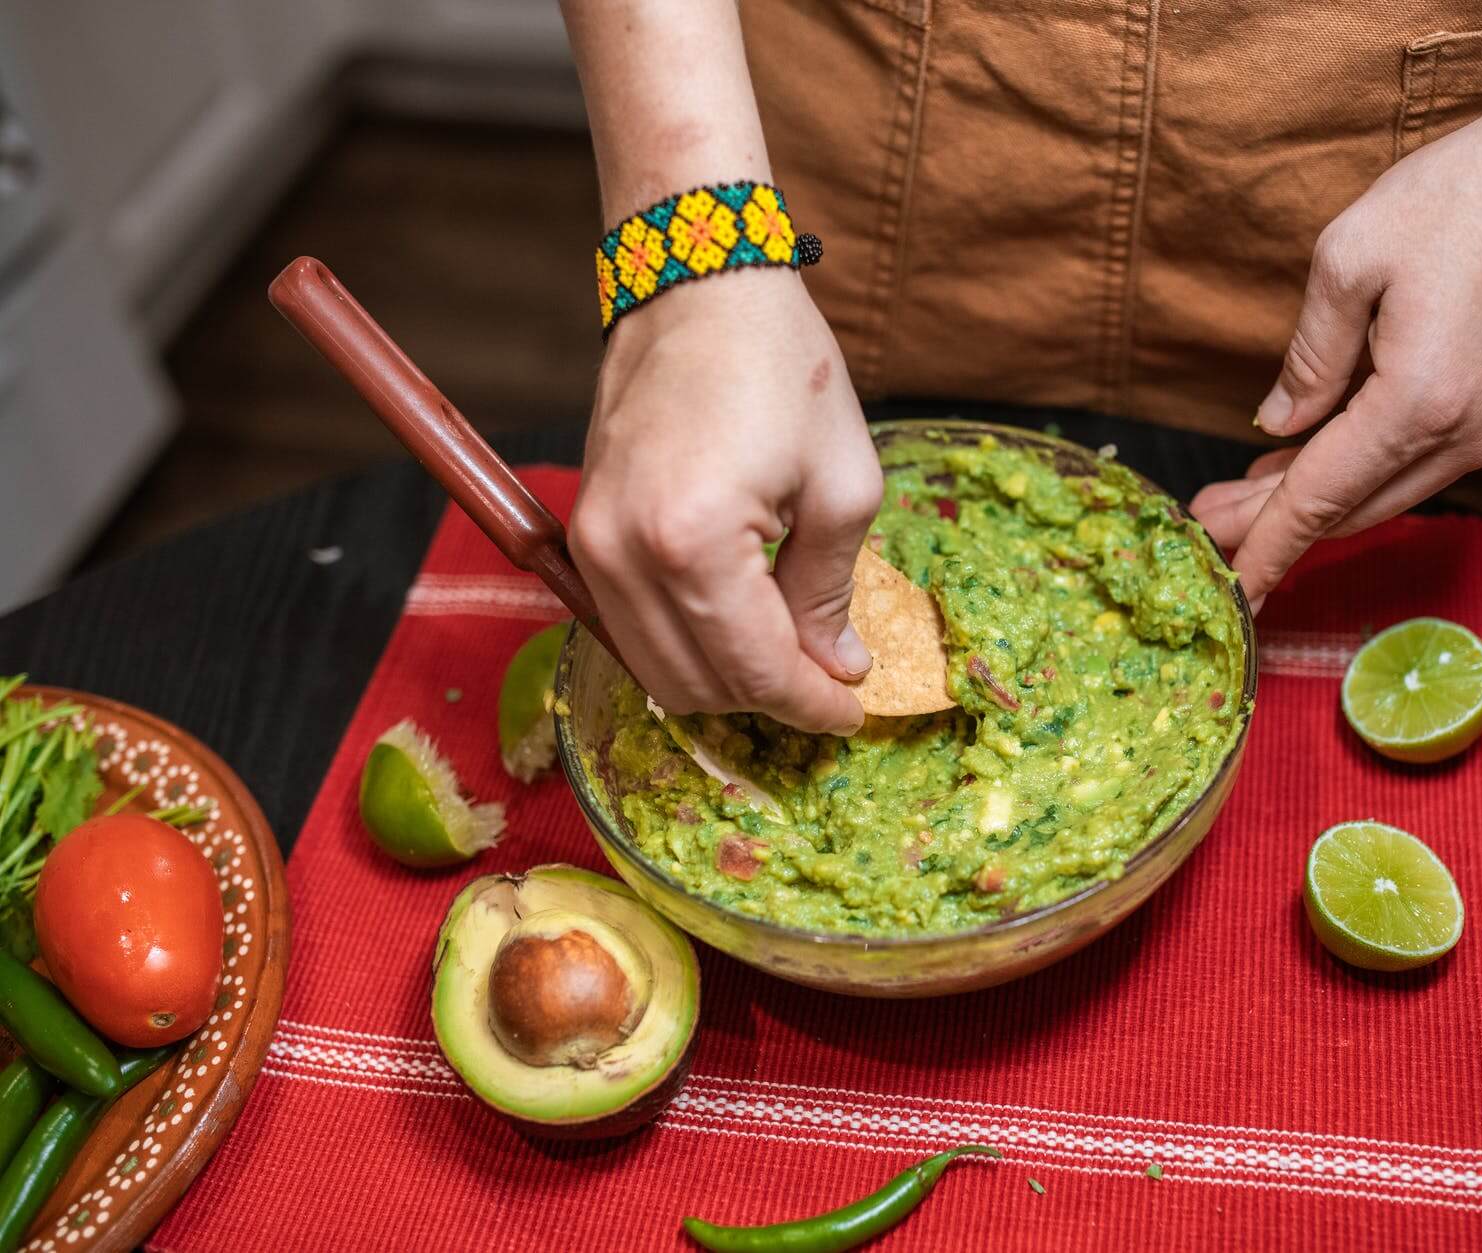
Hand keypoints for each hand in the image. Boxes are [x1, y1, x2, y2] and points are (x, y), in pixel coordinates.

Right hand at [569, 275, 880, 733]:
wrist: (697, 281)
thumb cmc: (782, 365)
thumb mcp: (843, 481)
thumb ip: (830, 589)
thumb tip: (833, 668)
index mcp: (693, 543)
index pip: (752, 670)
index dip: (809, 705)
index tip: (851, 711)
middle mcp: (623, 555)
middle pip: (695, 687)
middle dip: (768, 699)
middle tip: (826, 684)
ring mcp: (592, 543)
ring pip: (654, 669)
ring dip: (722, 680)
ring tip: (785, 658)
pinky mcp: (583, 529)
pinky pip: (628, 625)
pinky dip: (683, 644)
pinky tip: (736, 624)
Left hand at [1191, 81, 1481, 612]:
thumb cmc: (1463, 194)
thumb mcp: (1349, 258)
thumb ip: (1309, 357)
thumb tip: (1279, 425)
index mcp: (1420, 401)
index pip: (1321, 497)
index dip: (1266, 546)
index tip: (1227, 590)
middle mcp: (1466, 434)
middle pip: (1351, 508)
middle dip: (1274, 526)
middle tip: (1207, 529)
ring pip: (1385, 493)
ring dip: (1315, 501)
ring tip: (1242, 499)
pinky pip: (1417, 465)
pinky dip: (1360, 473)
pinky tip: (1310, 459)